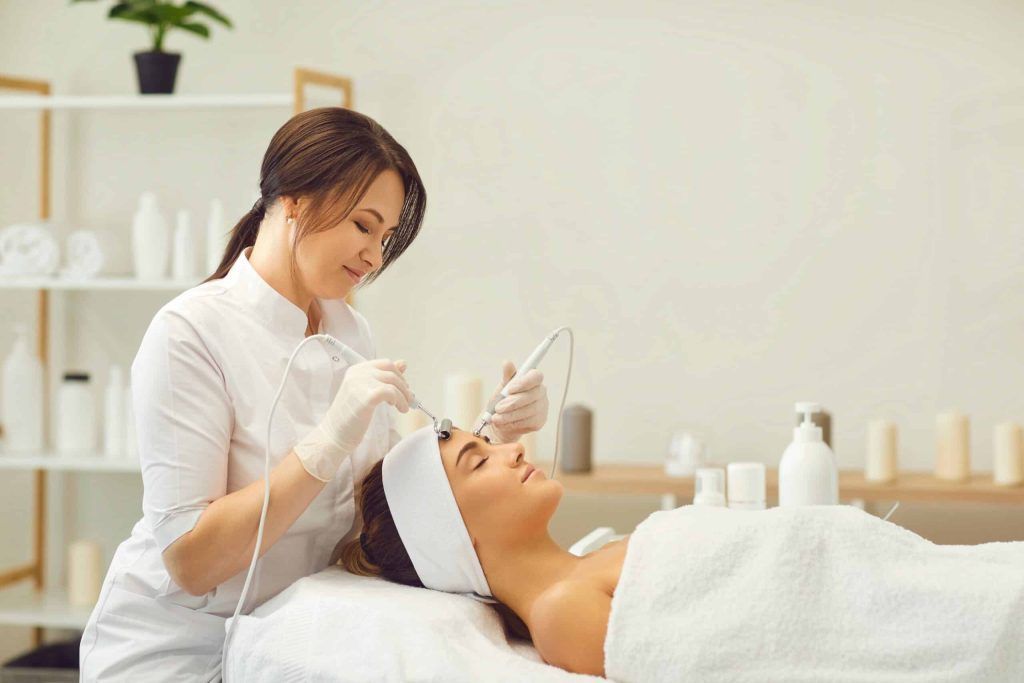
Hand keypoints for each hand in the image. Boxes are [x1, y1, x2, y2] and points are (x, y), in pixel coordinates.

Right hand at [294, 358, 412, 481]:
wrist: (334, 435)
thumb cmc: (350, 416)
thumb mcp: (366, 392)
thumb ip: (383, 378)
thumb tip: (403, 363)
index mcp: (356, 370)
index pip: (385, 364)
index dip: (398, 375)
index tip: (403, 387)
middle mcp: (357, 373)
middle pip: (391, 371)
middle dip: (403, 385)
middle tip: (408, 399)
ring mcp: (360, 384)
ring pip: (393, 382)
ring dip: (404, 396)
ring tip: (403, 407)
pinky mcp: (365, 397)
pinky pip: (391, 392)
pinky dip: (399, 401)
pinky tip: (399, 409)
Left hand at [484, 360, 548, 444]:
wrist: (501, 421)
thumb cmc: (503, 400)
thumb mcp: (503, 386)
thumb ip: (507, 376)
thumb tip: (507, 362)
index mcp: (533, 379)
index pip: (536, 376)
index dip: (524, 382)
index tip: (509, 389)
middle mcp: (541, 392)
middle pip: (532, 395)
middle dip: (513, 403)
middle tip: (498, 407)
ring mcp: (542, 407)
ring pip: (529, 411)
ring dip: (510, 415)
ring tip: (496, 418)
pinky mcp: (539, 422)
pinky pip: (527, 422)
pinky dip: (512, 423)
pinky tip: (503, 423)